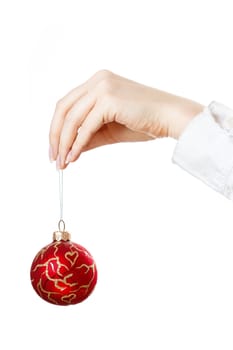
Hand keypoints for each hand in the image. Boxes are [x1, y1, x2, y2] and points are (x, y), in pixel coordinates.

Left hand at [49, 70, 202, 168]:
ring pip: (71, 118)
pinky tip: (74, 156)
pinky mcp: (109, 99)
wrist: (171, 118)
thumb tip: (69, 150)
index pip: (67, 104)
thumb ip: (89, 136)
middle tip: (54, 158)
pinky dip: (77, 143)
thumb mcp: (110, 130)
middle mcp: (97, 80)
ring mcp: (102, 87)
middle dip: (55, 136)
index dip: (57, 128)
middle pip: (63, 108)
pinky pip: (85, 126)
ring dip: (64, 142)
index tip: (56, 148)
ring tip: (63, 162)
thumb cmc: (146, 122)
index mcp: (98, 82)